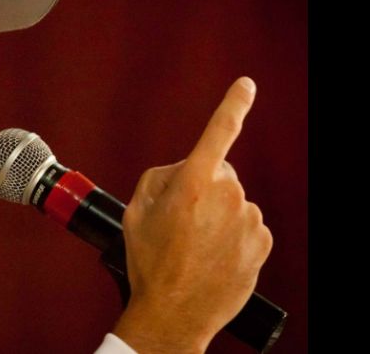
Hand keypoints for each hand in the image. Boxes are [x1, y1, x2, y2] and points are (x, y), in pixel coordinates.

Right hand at [112, 77, 272, 353]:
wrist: (175, 313)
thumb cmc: (151, 262)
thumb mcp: (135, 211)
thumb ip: (160, 177)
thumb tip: (183, 168)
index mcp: (193, 183)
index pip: (218, 133)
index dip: (233, 104)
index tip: (246, 85)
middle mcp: (227, 196)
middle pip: (220, 174)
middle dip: (203, 187)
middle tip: (181, 220)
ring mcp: (248, 220)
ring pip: (234, 202)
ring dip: (217, 215)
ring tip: (194, 244)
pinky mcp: (262, 242)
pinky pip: (246, 224)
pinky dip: (232, 234)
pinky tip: (213, 253)